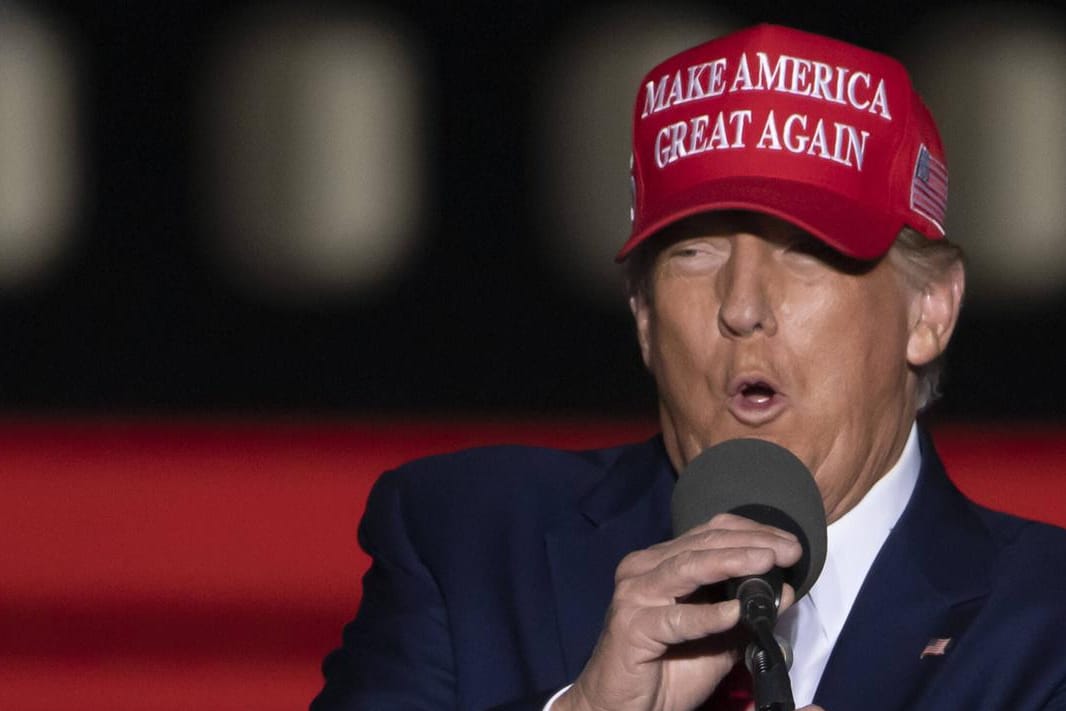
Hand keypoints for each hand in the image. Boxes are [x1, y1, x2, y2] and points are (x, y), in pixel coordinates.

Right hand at [554, 513, 801, 710]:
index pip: (709, 533)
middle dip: (750, 544)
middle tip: (789, 550)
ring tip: (767, 562)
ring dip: (732, 563)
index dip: (750, 532)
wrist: (624, 707)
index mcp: (662, 563)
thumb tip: (785, 591)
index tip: (789, 544)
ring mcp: (635, 595)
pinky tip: (734, 611)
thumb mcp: (718, 640)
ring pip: (688, 569)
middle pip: (703, 544)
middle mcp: (644, 569)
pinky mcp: (632, 627)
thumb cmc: (668, 671)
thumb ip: (746, 614)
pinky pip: (675, 619)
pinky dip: (707, 615)